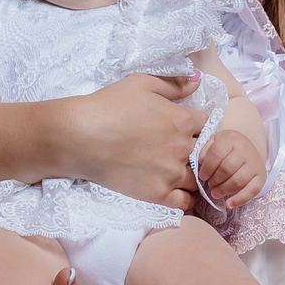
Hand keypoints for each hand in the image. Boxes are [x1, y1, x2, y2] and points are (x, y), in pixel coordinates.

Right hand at [47, 74, 208, 208]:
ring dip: (190, 174)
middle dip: (193, 150)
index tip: (179, 128)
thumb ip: (173, 84)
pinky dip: (183, 198)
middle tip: (172, 150)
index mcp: (182, 120)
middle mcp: (182, 147)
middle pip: (203, 152)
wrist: (80, 136)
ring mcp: (171, 173)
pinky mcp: (157, 194)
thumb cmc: (108, 105)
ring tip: (172, 171)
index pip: (204, 124)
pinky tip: (174, 190)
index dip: (192, 125)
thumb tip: (197, 83)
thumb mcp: (142, 83)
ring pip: (196, 178)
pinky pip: (184, 202)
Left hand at [196, 128, 265, 208]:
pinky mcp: (261, 176)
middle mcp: (245, 149)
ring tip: (215, 193)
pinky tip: (229, 204)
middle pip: (227, 168)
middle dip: (215, 180)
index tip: (202, 176)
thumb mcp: (212, 143)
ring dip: (224, 190)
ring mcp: (255, 163)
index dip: (207, 167)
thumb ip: (204, 152)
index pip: (217, 153)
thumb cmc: (224, 148)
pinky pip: (252, 191)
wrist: (246, 148)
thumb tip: (201, 167)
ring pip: (238, 180)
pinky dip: (240, 199)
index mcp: (231, 138)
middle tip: (209, 184)